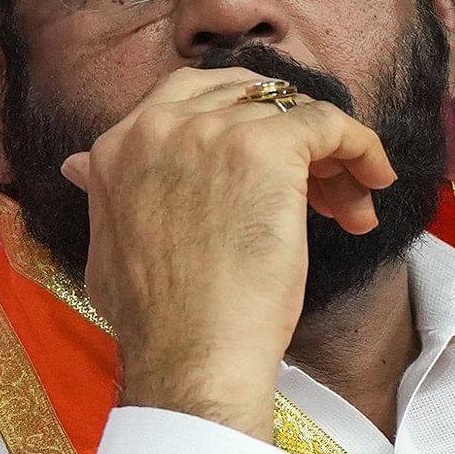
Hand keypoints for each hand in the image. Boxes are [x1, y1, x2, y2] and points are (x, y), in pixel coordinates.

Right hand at [58, 64, 395, 440]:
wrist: (192, 356)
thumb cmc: (157, 323)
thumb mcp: (104, 248)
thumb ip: (102, 195)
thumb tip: (79, 165)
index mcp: (117, 145)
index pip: (193, 97)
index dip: (240, 123)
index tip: (269, 165)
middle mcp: (160, 124)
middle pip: (247, 97)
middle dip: (284, 135)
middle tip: (314, 187)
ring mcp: (214, 131)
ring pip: (292, 114)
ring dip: (328, 159)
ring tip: (346, 209)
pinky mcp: (268, 146)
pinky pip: (330, 123)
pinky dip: (361, 146)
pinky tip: (375, 180)